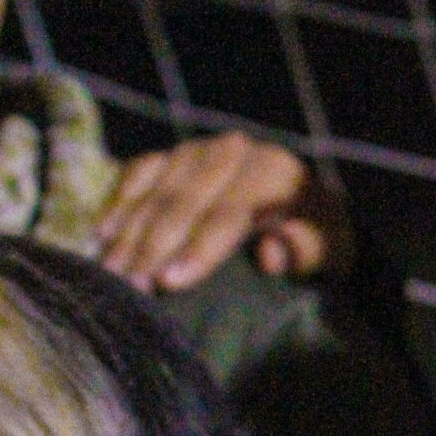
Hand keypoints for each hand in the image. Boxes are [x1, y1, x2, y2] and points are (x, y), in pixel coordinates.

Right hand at [96, 132, 351, 291]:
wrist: (308, 211)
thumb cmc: (320, 240)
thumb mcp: (333, 251)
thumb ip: (309, 250)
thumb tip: (270, 253)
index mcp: (275, 172)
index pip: (229, 212)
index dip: (198, 249)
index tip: (170, 283)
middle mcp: (234, 152)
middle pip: (185, 199)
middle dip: (154, 245)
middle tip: (129, 284)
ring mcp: (199, 150)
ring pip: (157, 187)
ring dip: (130, 230)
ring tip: (110, 271)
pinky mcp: (175, 156)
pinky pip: (140, 172)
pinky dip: (120, 201)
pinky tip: (102, 233)